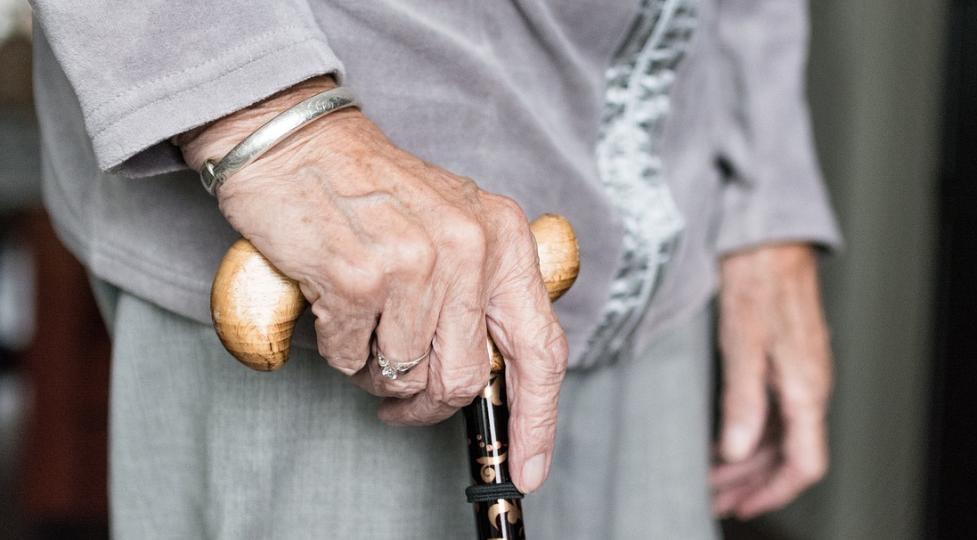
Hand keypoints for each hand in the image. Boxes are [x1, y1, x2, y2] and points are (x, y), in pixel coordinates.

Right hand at [177, 77, 567, 492]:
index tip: (528, 469)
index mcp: (504, 238)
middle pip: (464, 379)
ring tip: (362, 322)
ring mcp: (415, 263)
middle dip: (428, 401)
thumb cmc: (373, 191)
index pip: (539, 348)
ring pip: (405, 376)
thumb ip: (482, 292)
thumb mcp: (455, 224)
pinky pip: (352, 360)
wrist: (297, 140)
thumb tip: (490, 379)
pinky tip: (333, 304)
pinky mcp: (359, 278)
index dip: (536, 419)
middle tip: (398, 390)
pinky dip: (339, 350)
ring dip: (376, 368)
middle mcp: (469, 248)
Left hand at [711, 244, 832, 517]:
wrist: (770, 236)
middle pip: (790, 456)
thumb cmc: (758, 280)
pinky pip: (778, 412)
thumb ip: (741, 401)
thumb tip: (736, 451)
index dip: (772, 493)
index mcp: (805, 388)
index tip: (739, 507)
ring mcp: (801, 374)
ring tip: (713, 476)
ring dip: (749, 461)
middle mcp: (810, 386)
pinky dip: (752, 434)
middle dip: (752, 483)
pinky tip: (726, 437)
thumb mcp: (742, 343)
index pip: (804, 464)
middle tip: (713, 497)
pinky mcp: (789, 361)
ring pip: (783, 436)